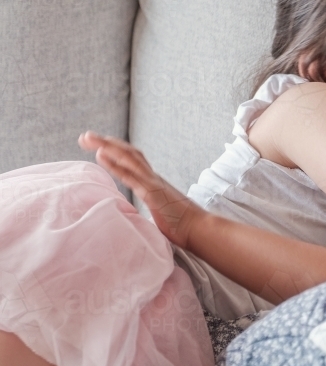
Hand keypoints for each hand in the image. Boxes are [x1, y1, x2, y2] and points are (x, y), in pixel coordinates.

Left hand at [78, 131, 203, 247]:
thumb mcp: (162, 213)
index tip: (98, 146)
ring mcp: (153, 183)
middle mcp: (153, 177)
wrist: (199, 229)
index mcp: (154, 182)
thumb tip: (145, 215)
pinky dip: (114, 164)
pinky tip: (101, 155)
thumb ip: (152, 208)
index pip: (133, 160)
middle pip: (129, 152)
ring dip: (107, 146)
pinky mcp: (152, 193)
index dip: (116, 151)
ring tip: (88, 138)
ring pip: (128, 157)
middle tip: (85, 136)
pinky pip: (130, 175)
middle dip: (106, 142)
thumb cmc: (183, 225)